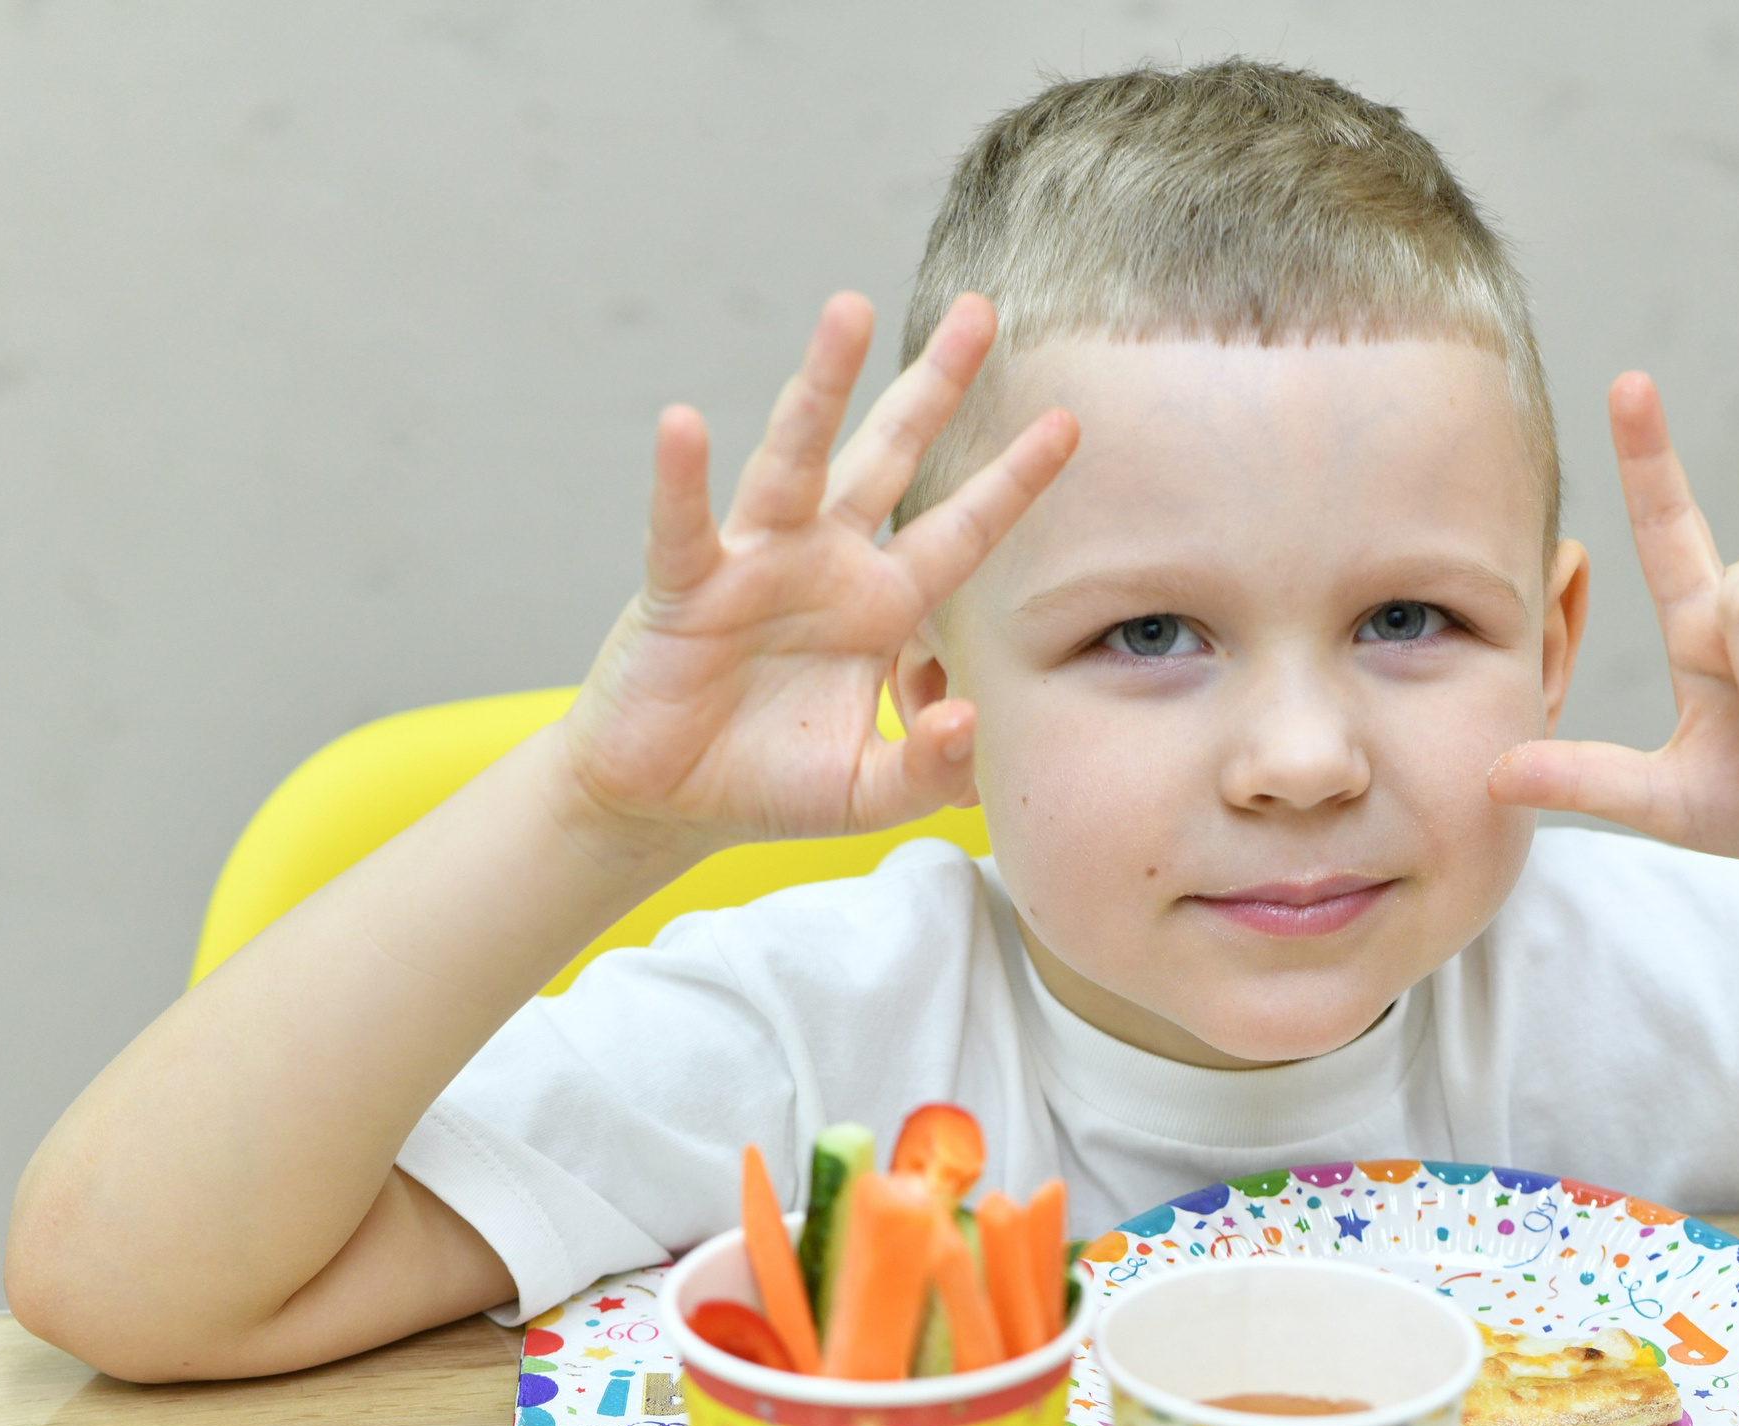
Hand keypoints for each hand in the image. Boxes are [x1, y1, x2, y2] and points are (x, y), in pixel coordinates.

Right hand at [556, 291, 1076, 860]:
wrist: (668, 802)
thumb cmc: (771, 781)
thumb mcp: (869, 792)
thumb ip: (928, 767)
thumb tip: (968, 720)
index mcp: (882, 606)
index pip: (962, 530)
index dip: (1013, 480)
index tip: (1069, 422)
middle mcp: (826, 564)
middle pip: (891, 457)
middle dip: (936, 386)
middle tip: (982, 312)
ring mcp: (754, 565)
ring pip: (795, 457)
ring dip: (822, 384)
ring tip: (851, 310)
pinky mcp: (684, 589)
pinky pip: (684, 526)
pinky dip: (679, 478)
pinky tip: (683, 424)